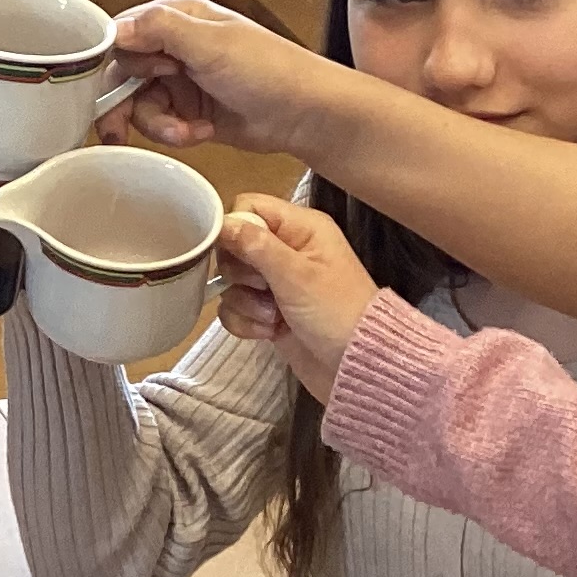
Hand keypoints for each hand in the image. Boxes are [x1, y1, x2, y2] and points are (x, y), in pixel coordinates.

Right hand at [101, 0, 338, 153]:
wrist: (305, 115)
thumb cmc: (270, 70)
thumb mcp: (212, 44)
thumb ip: (159, 30)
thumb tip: (113, 28)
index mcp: (175, 17)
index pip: (119, 36)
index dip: (117, 63)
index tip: (135, 81)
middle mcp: (171, 45)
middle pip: (121, 75)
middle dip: (128, 104)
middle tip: (123, 129)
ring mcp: (179, 80)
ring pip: (137, 105)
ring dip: (157, 124)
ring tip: (186, 131)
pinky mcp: (187, 111)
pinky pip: (158, 125)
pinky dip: (174, 134)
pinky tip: (200, 132)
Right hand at [214, 194, 378, 399]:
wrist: (357, 368)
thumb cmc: (336, 313)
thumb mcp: (296, 275)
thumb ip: (255, 245)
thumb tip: (220, 223)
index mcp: (301, 227)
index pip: (249, 207)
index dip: (234, 228)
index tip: (238, 255)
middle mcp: (287, 249)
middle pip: (235, 245)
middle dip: (241, 273)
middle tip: (263, 288)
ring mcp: (277, 282)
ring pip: (233, 281)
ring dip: (246, 303)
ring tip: (274, 317)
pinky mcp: (268, 311)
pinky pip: (236, 308)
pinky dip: (247, 322)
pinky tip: (270, 332)